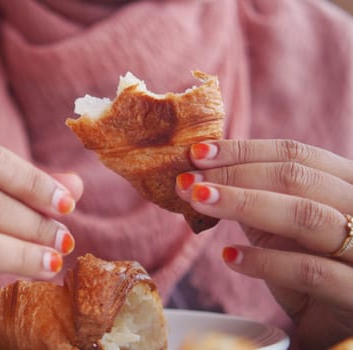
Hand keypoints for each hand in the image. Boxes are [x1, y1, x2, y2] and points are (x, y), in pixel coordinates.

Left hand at [175, 139, 352, 348]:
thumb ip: (256, 199)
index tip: (197, 153)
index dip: (243, 151)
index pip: (295, 154)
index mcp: (347, 184)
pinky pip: (311, 272)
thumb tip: (203, 175)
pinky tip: (229, 256)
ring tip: (198, 202)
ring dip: (244, 204)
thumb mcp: (282, 227)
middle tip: (187, 180)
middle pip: (298, 178)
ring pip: (306, 217)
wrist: (341, 330)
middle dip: (235, 175)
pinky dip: (266, 261)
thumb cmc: (310, 268)